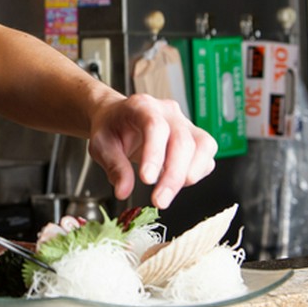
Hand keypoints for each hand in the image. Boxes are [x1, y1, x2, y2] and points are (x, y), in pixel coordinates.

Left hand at [87, 93, 216, 208]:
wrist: (118, 118)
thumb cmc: (111, 127)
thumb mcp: (101, 145)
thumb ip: (113, 166)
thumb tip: (123, 190)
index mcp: (142, 106)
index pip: (155, 126)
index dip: (155, 154)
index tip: (147, 179)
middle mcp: (167, 111)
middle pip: (182, 141)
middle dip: (173, 176)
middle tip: (159, 200)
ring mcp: (185, 123)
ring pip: (203, 146)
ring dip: (189, 175)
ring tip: (168, 193)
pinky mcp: (195, 137)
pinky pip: (206, 156)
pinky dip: (196, 173)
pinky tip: (176, 183)